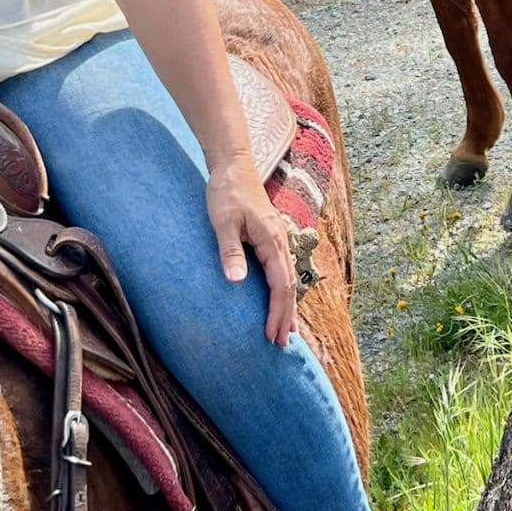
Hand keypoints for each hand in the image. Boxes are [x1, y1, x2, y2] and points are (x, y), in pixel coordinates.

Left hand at [206, 163, 298, 345]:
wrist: (233, 165)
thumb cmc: (226, 191)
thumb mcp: (222, 220)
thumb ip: (230, 250)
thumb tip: (236, 281)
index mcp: (271, 239)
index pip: (279, 284)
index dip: (276, 312)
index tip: (271, 335)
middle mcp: (280, 241)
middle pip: (289, 286)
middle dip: (286, 317)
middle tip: (282, 345)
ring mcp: (278, 239)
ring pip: (288, 279)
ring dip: (287, 307)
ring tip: (286, 333)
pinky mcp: (271, 238)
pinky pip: (282, 271)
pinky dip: (283, 291)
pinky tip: (279, 302)